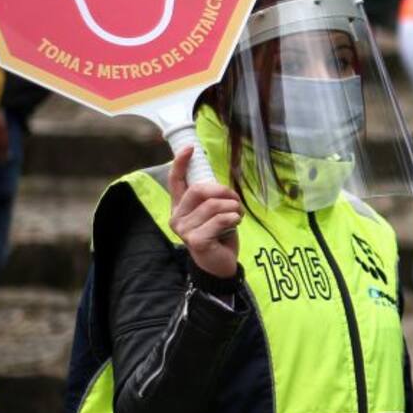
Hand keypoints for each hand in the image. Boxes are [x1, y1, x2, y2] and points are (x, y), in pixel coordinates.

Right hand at [168, 147, 241, 279]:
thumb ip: (211, 197)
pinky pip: (220, 219)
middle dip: (223, 191)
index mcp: (180, 206)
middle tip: (235, 200)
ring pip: (213, 205)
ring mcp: (184, 229)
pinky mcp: (196, 240)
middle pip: (199, 190)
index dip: (180, 163)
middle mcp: (177, 216)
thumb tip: (218, 182)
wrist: (220, 264)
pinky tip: (235, 224)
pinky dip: (233, 218)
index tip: (190, 149)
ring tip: (237, 216)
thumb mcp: (214, 212)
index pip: (175, 181)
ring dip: (233, 207)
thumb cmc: (218, 234)